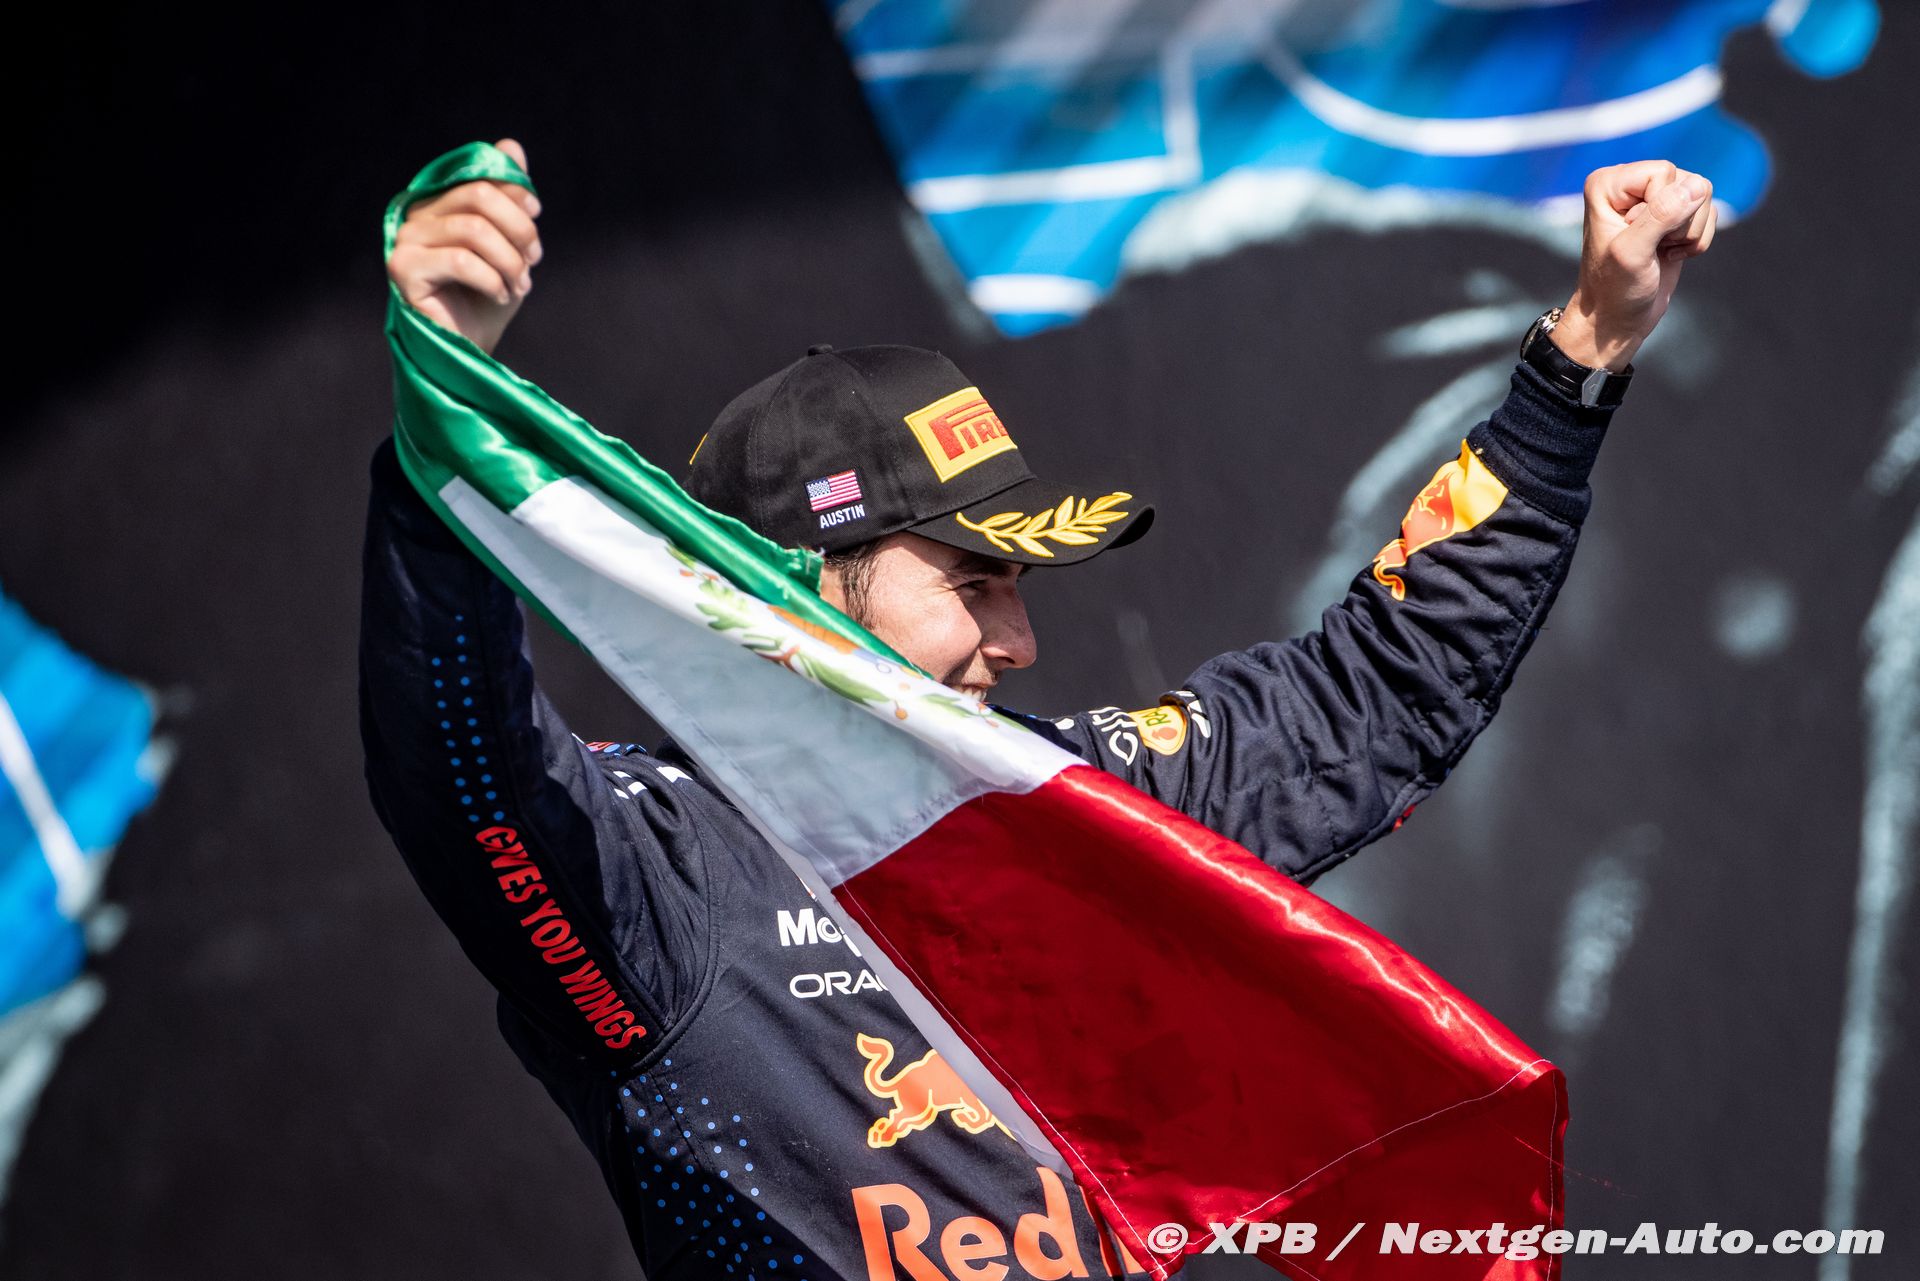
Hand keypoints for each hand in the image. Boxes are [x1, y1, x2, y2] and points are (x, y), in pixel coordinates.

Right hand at [388, 138, 542, 354]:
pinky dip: (493, 279)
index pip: (480, 177)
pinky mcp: (402, 269)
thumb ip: (509, 196)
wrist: (472, 348)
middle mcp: (416, 215)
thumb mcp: (510, 244)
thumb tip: (510, 145)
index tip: (536, 221)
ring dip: (510, 260)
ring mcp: (405, 240)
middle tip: (533, 262)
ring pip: (473, 229)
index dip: (515, 194)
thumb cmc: (489, 297)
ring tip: (521, 285)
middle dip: (519, 229)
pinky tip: (501, 295)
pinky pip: (460, 260)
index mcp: (439, 203)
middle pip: (478, 196)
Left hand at [1552, 160, 1715, 371]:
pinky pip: (1708, 213)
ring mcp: (1655, 197)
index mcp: (1608, 183)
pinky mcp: (1674, 215)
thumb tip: (1698, 186)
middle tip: (1651, 248)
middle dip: (1679, 222)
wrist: (1617, 318)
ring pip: (1702, 196)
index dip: (1660, 209)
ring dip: (1689, 233)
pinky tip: (1670, 254)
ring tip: (1659, 252)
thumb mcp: (1632, 254)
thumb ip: (1661, 216)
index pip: (1663, 172)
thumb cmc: (1614, 289)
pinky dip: (1696, 240)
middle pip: (1688, 182)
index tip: (1634, 238)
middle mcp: (1630, 184)